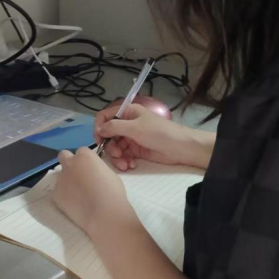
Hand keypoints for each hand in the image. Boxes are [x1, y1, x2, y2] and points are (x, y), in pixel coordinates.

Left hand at [53, 148, 136, 236]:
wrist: (104, 213)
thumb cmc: (113, 192)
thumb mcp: (108, 172)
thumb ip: (95, 168)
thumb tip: (90, 172)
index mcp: (85, 156)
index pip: (81, 151)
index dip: (86, 160)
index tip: (90, 169)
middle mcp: (70, 164)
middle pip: (63, 156)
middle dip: (69, 162)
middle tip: (77, 174)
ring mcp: (61, 179)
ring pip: (61, 176)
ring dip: (68, 181)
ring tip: (80, 196)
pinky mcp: (56, 194)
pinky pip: (59, 192)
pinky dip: (65, 196)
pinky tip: (75, 204)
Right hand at [95, 104, 215, 171]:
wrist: (179, 148)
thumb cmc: (158, 132)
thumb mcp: (135, 127)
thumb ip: (114, 127)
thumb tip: (98, 129)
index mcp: (127, 112)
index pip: (105, 117)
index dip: (99, 127)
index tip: (99, 140)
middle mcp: (127, 124)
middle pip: (108, 135)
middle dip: (110, 147)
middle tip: (117, 154)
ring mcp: (131, 138)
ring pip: (114, 147)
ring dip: (117, 157)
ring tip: (125, 164)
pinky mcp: (136, 150)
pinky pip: (123, 156)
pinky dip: (124, 161)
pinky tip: (131, 165)